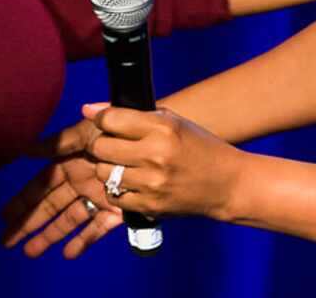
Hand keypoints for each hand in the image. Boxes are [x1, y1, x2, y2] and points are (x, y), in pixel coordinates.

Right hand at [1, 118, 123, 258]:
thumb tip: (27, 148)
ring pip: (68, 220)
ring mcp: (97, 197)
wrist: (155, 137)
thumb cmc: (120, 129)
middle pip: (49, 206)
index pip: (41, 185)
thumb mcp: (88, 130)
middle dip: (28, 222)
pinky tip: (68, 254)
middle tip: (6, 240)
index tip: (4, 215)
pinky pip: (98, 228)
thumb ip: (61, 140)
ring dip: (49, 236)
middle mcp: (81, 182)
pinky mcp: (116, 210)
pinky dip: (84, 240)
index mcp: (71, 163)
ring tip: (30, 253)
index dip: (23, 199)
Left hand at [83, 102, 245, 220]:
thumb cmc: (199, 147)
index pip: (111, 119)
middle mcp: (156, 154)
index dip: (101, 119)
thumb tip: (88, 109)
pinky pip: (115, 196)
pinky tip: (132, 182)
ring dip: (107, 168)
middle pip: (100, 147)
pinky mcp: (151, 205)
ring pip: (103, 173)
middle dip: (99, 144)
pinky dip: (118, 189)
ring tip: (122, 164)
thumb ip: (130, 114)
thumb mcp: (171, 121)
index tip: (104, 122)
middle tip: (109, 144)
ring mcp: (152, 183)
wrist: (228, 184)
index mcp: (163, 127)